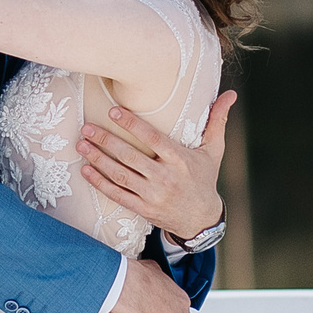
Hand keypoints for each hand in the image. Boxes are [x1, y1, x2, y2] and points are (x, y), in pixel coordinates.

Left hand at [80, 90, 234, 240]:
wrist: (201, 219)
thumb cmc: (204, 178)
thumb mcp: (214, 150)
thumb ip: (217, 121)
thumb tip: (231, 94)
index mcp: (180, 160)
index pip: (153, 139)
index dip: (132, 124)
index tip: (113, 111)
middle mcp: (165, 178)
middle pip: (130, 157)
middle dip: (106, 141)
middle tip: (87, 127)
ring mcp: (152, 195)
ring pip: (120, 175)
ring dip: (98, 160)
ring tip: (81, 145)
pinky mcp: (143, 208)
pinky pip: (117, 195)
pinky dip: (99, 183)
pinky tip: (85, 170)